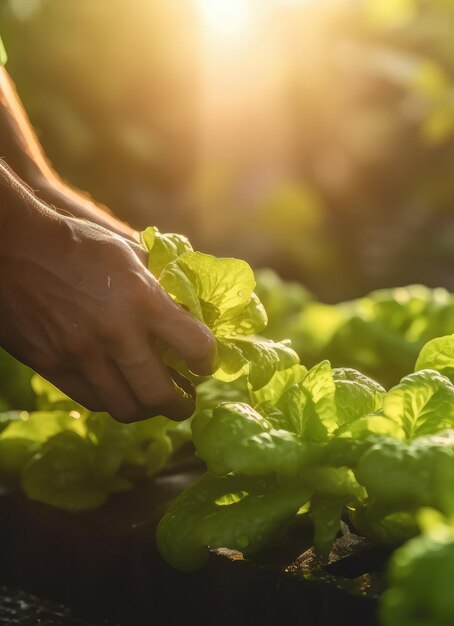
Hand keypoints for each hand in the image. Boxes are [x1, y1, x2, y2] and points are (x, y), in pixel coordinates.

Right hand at [0, 184, 215, 422]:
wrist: (11, 248)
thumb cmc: (77, 244)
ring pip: (127, 407)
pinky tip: (120, 390)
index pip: (196, 346)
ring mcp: (82, 355)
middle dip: (183, 403)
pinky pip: (93, 401)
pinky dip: (114, 401)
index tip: (206, 363)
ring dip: (148, 409)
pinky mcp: (53, 366)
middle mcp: (116, 334)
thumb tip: (187, 306)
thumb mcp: (130, 254)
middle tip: (187, 399)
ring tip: (155, 400)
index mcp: (143, 301)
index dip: (208, 360)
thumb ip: (161, 283)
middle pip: (161, 394)